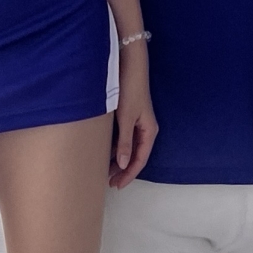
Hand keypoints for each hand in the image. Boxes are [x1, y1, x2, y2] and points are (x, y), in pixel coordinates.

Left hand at [109, 43, 156, 186]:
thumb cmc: (131, 91)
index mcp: (149, 131)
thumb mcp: (127, 119)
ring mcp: (137, 122)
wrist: (130, 66)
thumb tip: (122, 165)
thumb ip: (124, 143)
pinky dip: (115, 148)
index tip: (116, 185)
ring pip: (128, 148)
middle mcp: (145, 129)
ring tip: (103, 170)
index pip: (140, 160)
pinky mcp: (129, 116)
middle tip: (108, 182)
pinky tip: (104, 152)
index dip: (129, 175)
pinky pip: (124, 138)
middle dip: (123, 170)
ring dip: (118, 160)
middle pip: (135, 156)